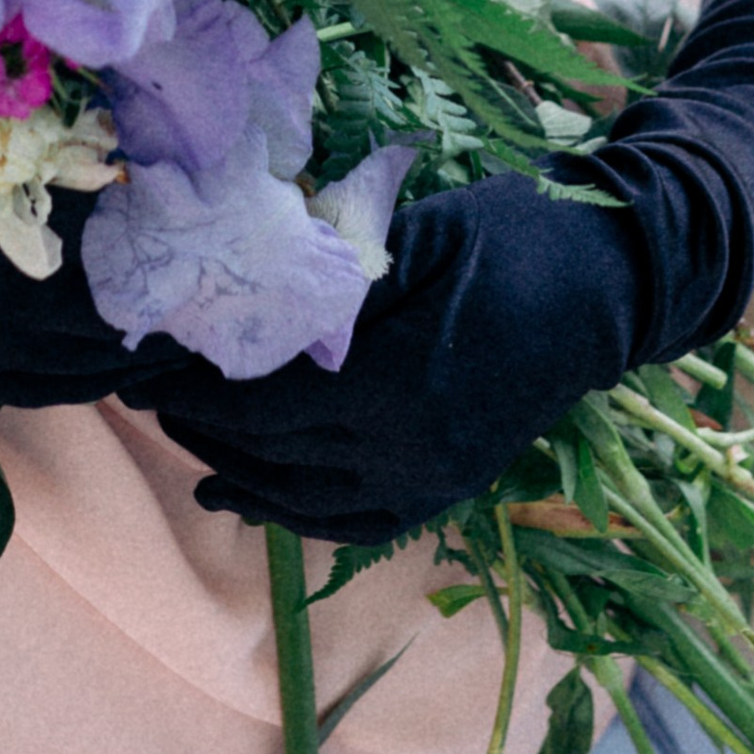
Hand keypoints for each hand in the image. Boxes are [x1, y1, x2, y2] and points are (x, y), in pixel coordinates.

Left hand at [134, 175, 646, 545]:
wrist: (611, 283)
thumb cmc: (516, 236)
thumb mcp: (416, 234)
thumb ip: (331, 277)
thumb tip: (238, 295)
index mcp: (402, 386)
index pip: (268, 406)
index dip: (196, 392)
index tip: (143, 369)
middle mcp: (415, 452)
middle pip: (277, 457)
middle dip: (203, 429)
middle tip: (146, 396)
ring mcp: (438, 479)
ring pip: (308, 499)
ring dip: (238, 474)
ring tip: (185, 443)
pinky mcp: (452, 485)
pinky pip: (356, 519)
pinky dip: (296, 513)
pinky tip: (251, 496)